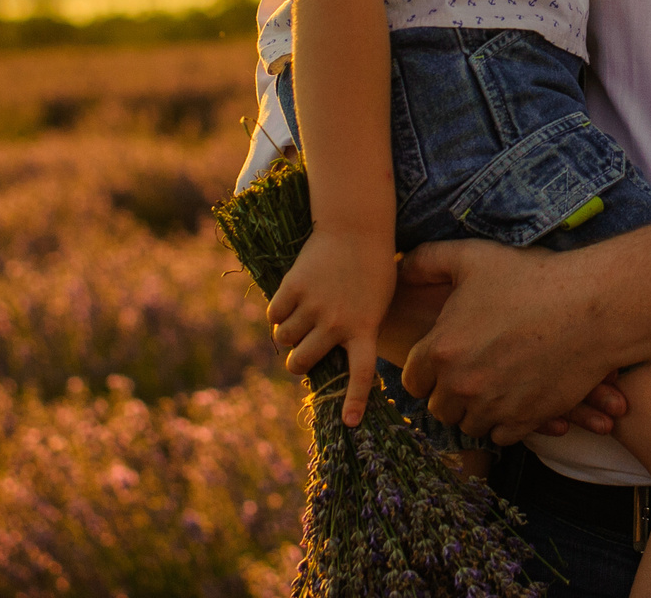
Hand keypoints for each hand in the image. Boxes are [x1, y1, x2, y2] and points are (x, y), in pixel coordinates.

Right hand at [266, 224, 398, 425]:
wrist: (356, 227)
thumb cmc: (372, 267)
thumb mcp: (376, 303)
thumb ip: (357, 332)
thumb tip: (331, 361)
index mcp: (364, 328)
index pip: (360, 374)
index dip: (353, 400)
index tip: (350, 423)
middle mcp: (337, 321)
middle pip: (303, 363)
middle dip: (298, 363)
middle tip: (302, 354)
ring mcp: (314, 305)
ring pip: (285, 340)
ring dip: (287, 335)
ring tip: (299, 319)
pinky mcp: (293, 288)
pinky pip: (274, 315)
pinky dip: (277, 314)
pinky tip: (290, 301)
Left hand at [396, 239, 616, 442]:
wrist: (591, 308)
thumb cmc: (531, 279)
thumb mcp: (473, 257)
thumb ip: (427, 260)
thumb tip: (400, 267)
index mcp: (442, 349)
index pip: (412, 380)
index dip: (426, 369)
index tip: (445, 358)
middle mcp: (462, 385)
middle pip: (438, 407)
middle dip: (450, 391)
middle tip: (472, 370)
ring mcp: (494, 406)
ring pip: (469, 424)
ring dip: (476, 409)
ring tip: (495, 381)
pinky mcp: (525, 420)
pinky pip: (501, 436)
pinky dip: (505, 422)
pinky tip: (517, 394)